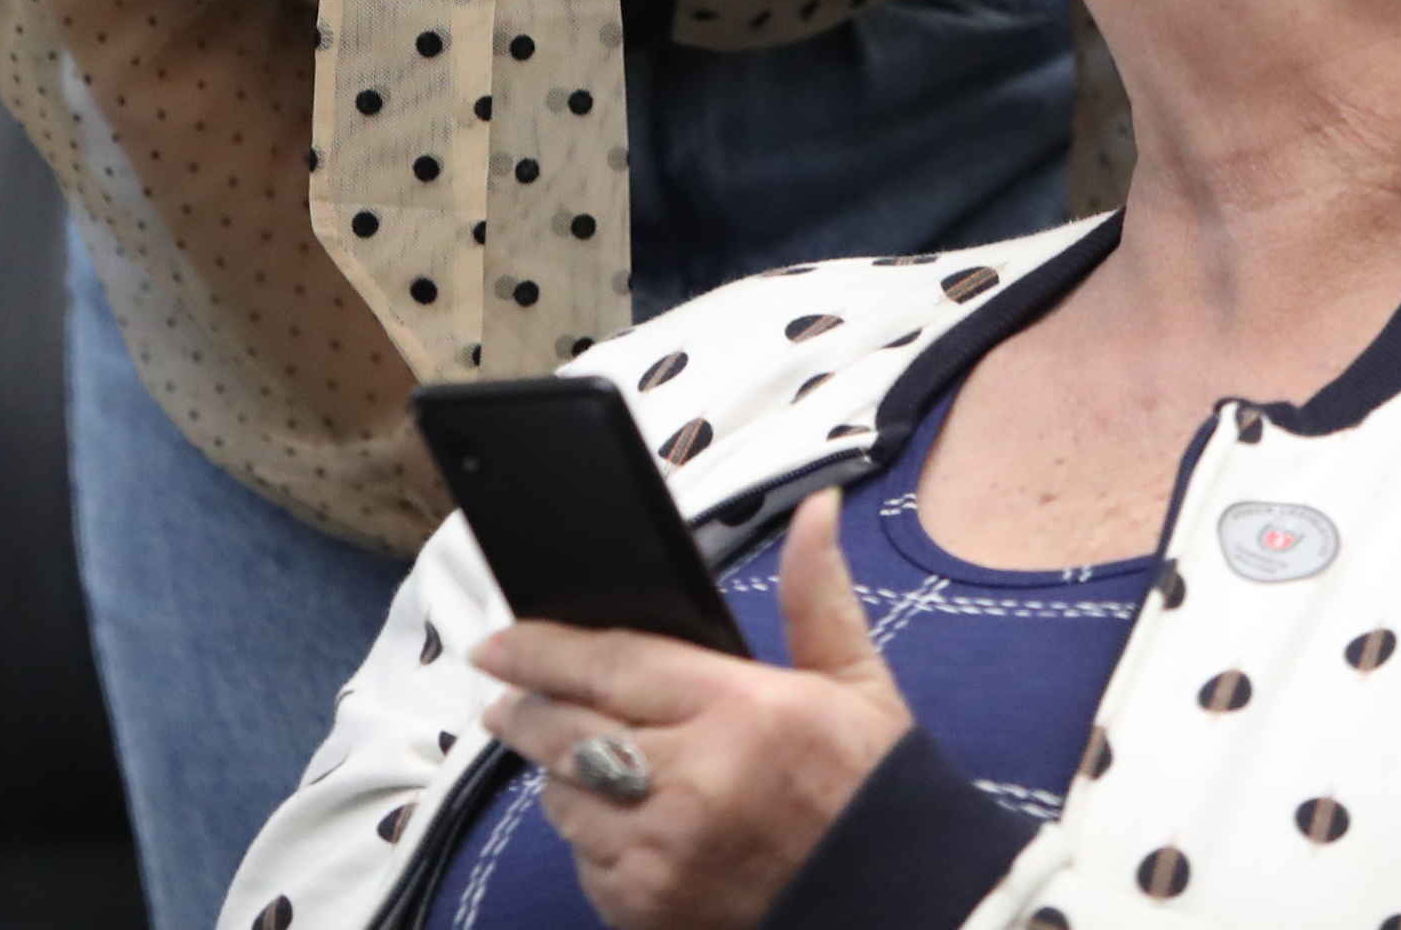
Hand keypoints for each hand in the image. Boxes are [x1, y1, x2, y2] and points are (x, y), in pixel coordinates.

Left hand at [470, 491, 912, 929]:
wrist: (902, 908)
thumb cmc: (873, 795)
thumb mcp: (857, 684)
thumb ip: (817, 596)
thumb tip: (816, 511)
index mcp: (742, 710)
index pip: (610, 662)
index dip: (541, 649)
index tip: (498, 643)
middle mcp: (694, 780)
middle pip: (566, 731)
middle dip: (523, 710)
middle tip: (504, 699)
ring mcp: (665, 852)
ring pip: (565, 800)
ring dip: (562, 778)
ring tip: (582, 765)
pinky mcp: (650, 909)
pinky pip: (586, 865)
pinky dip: (593, 844)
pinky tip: (626, 828)